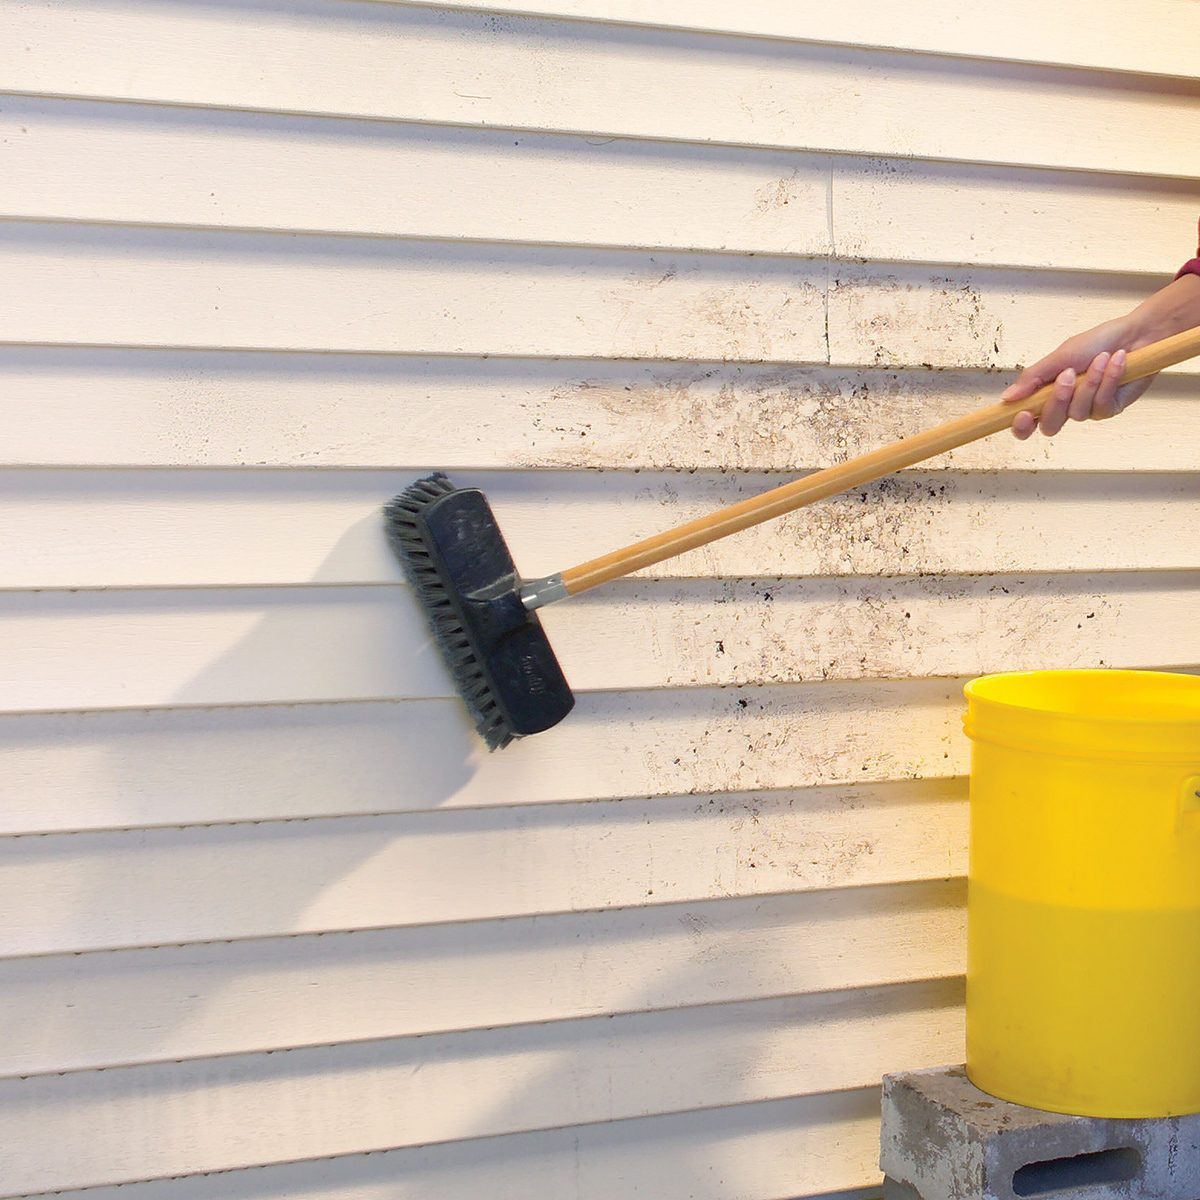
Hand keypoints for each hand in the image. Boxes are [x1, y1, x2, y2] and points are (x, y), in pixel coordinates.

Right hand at [1000, 318, 1154, 439]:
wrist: (1135, 335)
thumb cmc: (1098, 341)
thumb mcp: (1059, 356)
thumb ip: (1033, 378)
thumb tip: (1008, 397)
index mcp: (1047, 394)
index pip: (1027, 422)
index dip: (1022, 426)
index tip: (1022, 414)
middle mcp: (1066, 406)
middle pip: (1050, 425)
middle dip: (1058, 401)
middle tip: (1067, 377)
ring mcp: (1088, 409)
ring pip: (1077, 413)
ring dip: (1089, 383)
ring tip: (1100, 359)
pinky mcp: (1110, 408)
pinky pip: (1101, 405)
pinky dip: (1108, 380)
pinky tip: (1115, 362)